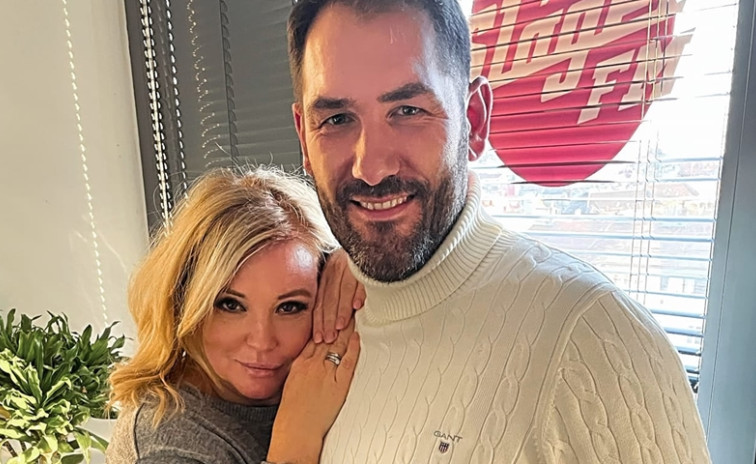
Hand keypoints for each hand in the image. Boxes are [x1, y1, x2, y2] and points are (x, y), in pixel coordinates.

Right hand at [267, 320, 359, 463]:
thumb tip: (308, 358)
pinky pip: (348, 361)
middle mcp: (313, 364)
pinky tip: (358, 337)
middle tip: (346, 304)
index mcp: (300, 362)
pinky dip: (354, 348)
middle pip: (328, 335)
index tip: (330, 309)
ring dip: (347, 328)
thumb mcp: (291, 383)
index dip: (323, 321)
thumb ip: (301, 368)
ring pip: (338, 344)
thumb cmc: (292, 412)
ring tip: (354, 314)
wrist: (295, 429)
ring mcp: (326, 373)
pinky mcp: (338, 384)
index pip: (314, 335)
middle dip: (337, 319)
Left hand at [312, 249, 365, 343]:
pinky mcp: (365, 261)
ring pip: (343, 290)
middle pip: (330, 297)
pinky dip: (359, 293)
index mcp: (327, 272)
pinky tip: (358, 306)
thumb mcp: (340, 276)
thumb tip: (329, 323)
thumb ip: (334, 295)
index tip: (318, 337)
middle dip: (328, 320)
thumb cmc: (355, 265)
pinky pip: (361, 279)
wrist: (372, 240)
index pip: (321, 300)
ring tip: (339, 326)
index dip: (318, 320)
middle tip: (328, 338)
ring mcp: (349, 263)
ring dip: (341, 310)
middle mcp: (335, 267)